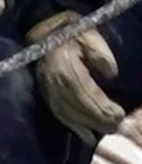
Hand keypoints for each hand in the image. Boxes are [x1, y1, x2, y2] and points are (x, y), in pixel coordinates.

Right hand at [33, 9, 124, 137]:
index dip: (103, 107)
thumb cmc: (72, 32)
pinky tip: (87, 135)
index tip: (119, 114)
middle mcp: (54, 81)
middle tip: (118, 126)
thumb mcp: (92, 39)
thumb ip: (102, 58)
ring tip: (107, 131)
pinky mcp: (45, 92)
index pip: (85, 93)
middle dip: (99, 120)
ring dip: (89, 125)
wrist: (44, 27)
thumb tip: (109, 75)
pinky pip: (59, 114)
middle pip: (78, 107)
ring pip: (69, 114)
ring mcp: (47, 88)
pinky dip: (73, 127)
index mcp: (66, 67)